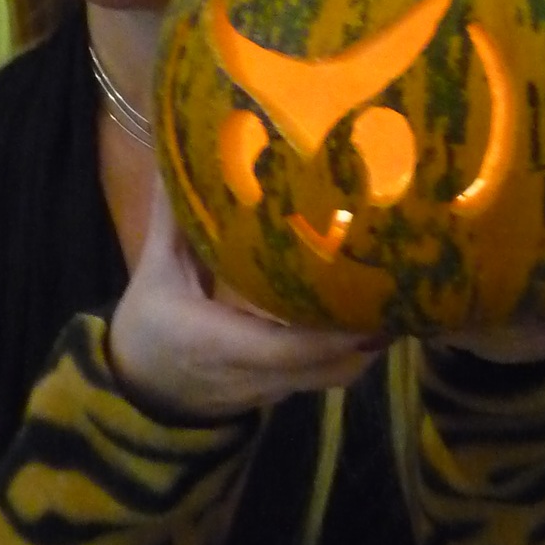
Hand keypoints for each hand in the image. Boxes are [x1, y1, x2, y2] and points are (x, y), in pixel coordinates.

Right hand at [108, 183, 388, 420]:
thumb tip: (177, 151)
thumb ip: (173, 219)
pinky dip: (355, 350)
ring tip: (397, 290)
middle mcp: (258, 372)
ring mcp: (276, 388)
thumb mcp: (156, 272)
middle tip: (403, 280)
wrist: (141, 392)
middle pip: (333, 366)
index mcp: (220, 343)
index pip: (288, 349)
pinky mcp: (286, 391)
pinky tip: (370, 310)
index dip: (333, 331)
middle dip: (372, 330)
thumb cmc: (149, 328)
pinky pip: (330, 375)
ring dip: (371, 340)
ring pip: (339, 375)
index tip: (369, 294)